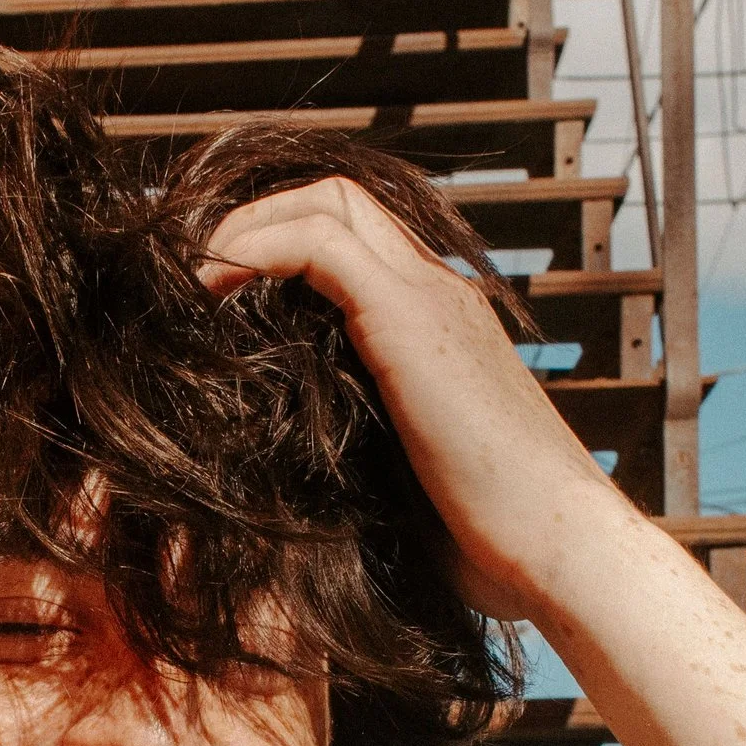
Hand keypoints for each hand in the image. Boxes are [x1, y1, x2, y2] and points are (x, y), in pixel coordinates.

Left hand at [198, 177, 608, 619]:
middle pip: (338, 199)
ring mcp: (430, 297)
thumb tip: (293, 470)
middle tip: (191, 272)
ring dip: (243, 227)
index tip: (215, 293)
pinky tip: (204, 293)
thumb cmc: (491, 541)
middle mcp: (439, 293)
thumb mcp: (406, 478)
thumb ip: (361, 445)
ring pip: (326, 202)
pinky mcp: (409, 317)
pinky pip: (315, 242)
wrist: (558, 546)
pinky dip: (250, 250)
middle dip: (254, 217)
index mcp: (441, 325)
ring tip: (187, 278)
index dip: (282, 244)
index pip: (359, 239)